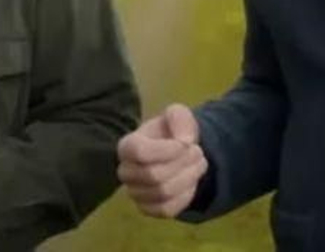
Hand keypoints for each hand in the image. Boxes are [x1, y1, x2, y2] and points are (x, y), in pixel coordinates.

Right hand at [117, 103, 207, 217]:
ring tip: (199, 164)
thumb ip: (179, 118)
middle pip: (154, 175)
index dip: (167, 149)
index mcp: (127, 146)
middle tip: (198, 152)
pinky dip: (185, 196)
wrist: (176, 154)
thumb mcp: (177, 115)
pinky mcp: (148, 209)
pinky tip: (191, 182)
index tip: (185, 143)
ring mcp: (135, 193)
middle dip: (183, 163)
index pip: (139, 151)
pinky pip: (167, 209)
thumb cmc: (171, 133)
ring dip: (189, 178)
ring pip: (163, 193)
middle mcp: (125, 172)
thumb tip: (185, 141)